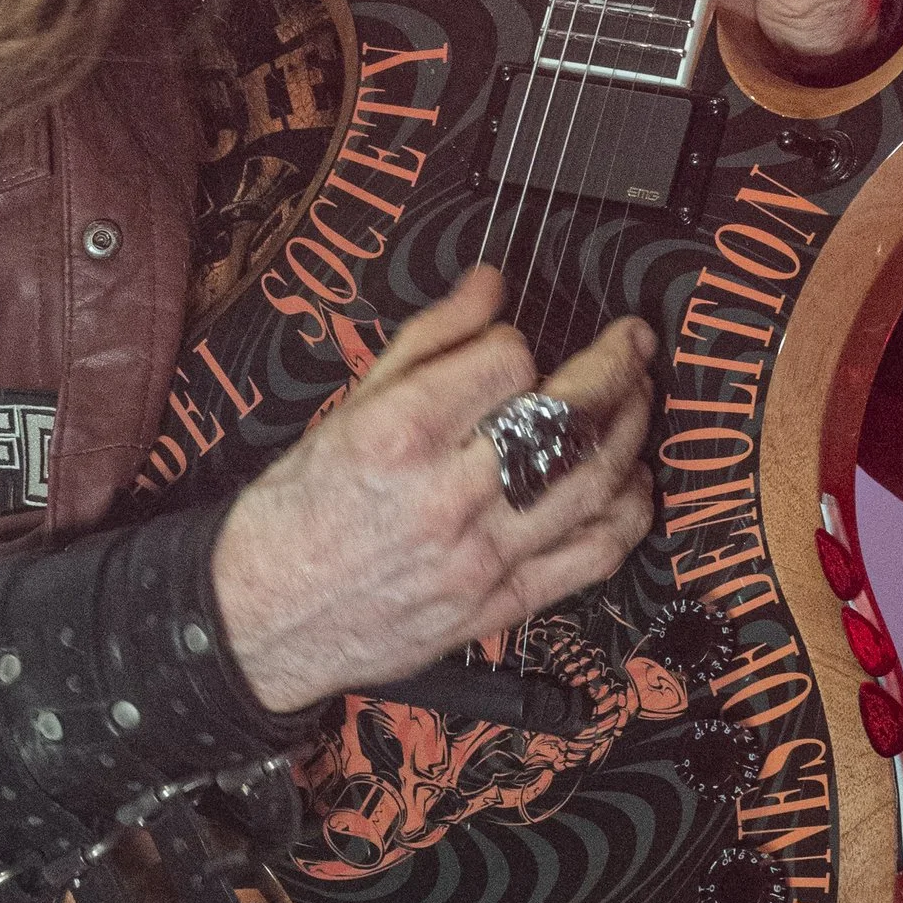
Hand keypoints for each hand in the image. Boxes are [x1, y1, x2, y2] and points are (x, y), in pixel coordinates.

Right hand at [211, 269, 655, 716]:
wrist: (263, 618)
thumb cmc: (299, 509)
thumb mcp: (346, 410)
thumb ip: (428, 341)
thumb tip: (491, 284)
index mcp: (399, 436)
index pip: (507, 363)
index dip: (519, 343)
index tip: (512, 349)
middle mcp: (445, 497)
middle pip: (566, 419)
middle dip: (616, 369)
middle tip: (633, 342)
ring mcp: (480, 559)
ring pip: (593, 485)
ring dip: (631, 432)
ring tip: (638, 399)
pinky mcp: (499, 607)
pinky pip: (591, 558)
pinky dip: (627, 515)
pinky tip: (632, 484)